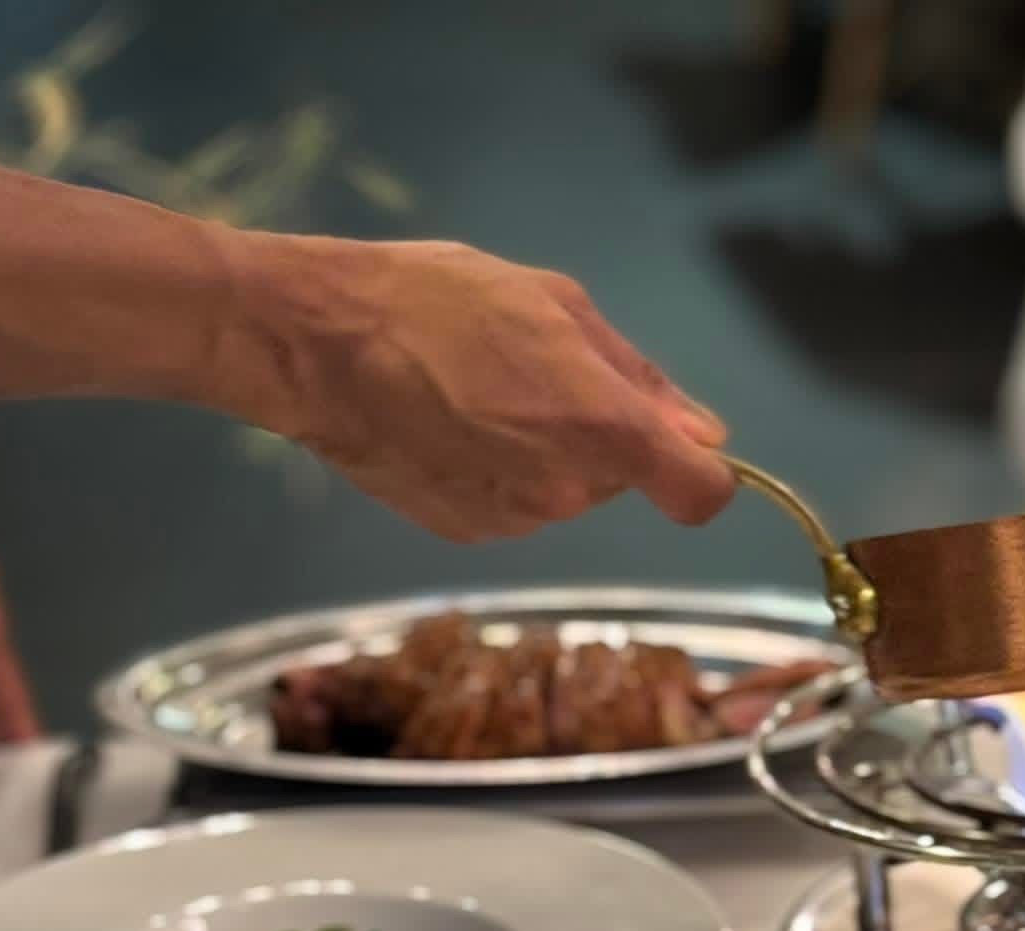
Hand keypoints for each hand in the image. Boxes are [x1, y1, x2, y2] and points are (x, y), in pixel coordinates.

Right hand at [220, 237, 735, 540]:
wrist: (320, 347)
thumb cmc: (437, 302)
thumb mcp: (554, 306)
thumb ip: (638, 377)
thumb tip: (703, 431)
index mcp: (602, 431)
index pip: (701, 494)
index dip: (704, 474)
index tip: (681, 448)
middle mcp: (567, 493)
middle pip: (620, 478)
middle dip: (598, 434)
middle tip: (533, 374)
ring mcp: (515, 522)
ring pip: (566, 491)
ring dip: (545, 452)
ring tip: (479, 394)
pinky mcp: (468, 534)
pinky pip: (515, 505)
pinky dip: (499, 474)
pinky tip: (448, 428)